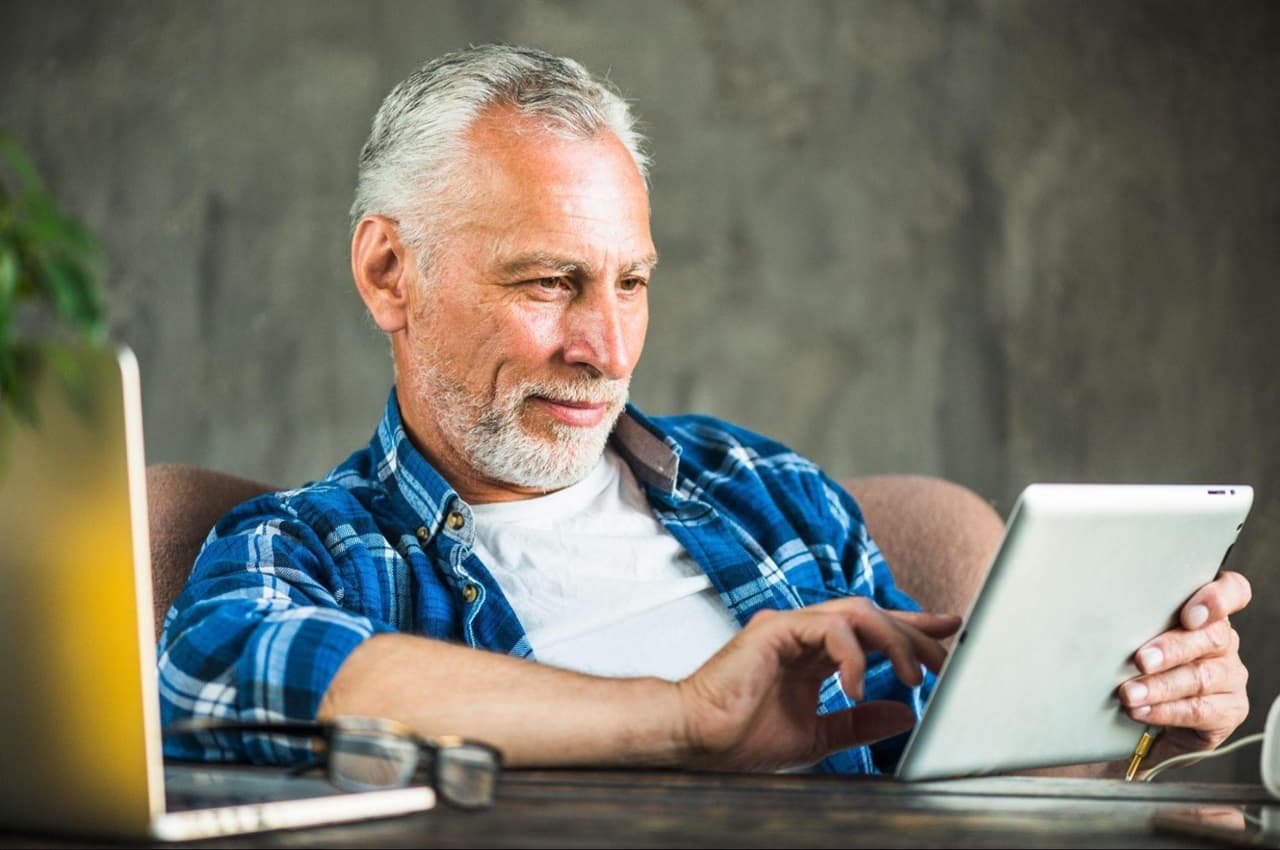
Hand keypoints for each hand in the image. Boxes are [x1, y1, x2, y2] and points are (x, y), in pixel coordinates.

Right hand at [674, 598, 960, 771]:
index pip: (871, 631)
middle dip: (915, 633)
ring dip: (893, 641)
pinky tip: (859, 686)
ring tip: (913, 676)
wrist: (697, 738)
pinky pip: (828, 628)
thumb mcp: (816, 735)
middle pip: (872, 614)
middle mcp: (802, 631)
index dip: (912, 627)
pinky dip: (852, 655)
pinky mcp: (774, 629)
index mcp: (811, 653)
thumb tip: (903, 713)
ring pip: (856, 613)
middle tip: (945, 659)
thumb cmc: (740, 736)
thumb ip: (857, 722)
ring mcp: (788, 626)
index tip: (950, 629)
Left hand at [1118, 570, 1251, 766]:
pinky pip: (1199, 709)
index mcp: (1207, 613)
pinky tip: (1142, 711)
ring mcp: (1230, 675)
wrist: (1159, 718)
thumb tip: (1101, 619)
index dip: (1218, 598)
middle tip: (1141, 660)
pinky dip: (1166, 711)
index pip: (1234, 592)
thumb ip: (1137, 622)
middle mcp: (1224, 641)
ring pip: (1201, 677)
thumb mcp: (1139, 636)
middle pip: (1212, 637)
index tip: (1190, 614)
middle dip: (1172, 649)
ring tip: (1130, 694)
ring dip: (1160, 686)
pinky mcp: (1230, 709)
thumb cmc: (1144, 663)